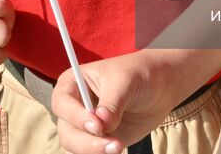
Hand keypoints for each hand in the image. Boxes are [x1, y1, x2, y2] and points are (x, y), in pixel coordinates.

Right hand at [52, 52, 184, 153]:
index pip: (61, 102)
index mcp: (72, 83)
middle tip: (113, 144)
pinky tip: (118, 148)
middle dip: (86, 141)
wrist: (159, 87)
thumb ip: (112, 102)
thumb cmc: (137, 73)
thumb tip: (102, 123)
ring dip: (95, 151)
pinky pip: (90, 152)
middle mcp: (74, 106)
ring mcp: (85, 126)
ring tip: (119, 146)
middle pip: (66, 131)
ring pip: (76, 146)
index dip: (75, 116)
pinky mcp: (98, 140)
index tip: (97, 125)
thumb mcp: (125, 81)